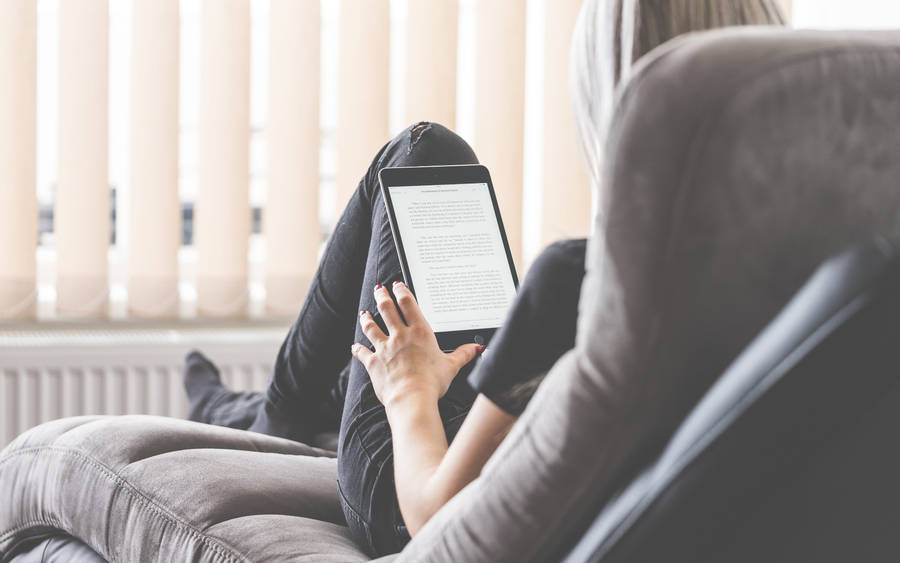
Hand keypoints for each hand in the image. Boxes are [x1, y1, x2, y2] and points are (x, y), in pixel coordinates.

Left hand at [351, 281, 482, 408]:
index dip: (401, 291)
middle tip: (379, 289)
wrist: (412, 398)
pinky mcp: (373, 362)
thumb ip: (463, 354)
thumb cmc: (432, 382)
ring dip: (367, 318)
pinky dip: (358, 349)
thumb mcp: (451, 366)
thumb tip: (477, 348)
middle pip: (387, 309)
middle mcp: (400, 336)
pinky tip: (355, 346)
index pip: (408, 304)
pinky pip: (362, 352)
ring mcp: (385, 348)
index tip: (397, 285)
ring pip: (371, 327)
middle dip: (382, 297)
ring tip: (364, 313)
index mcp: (420, 332)